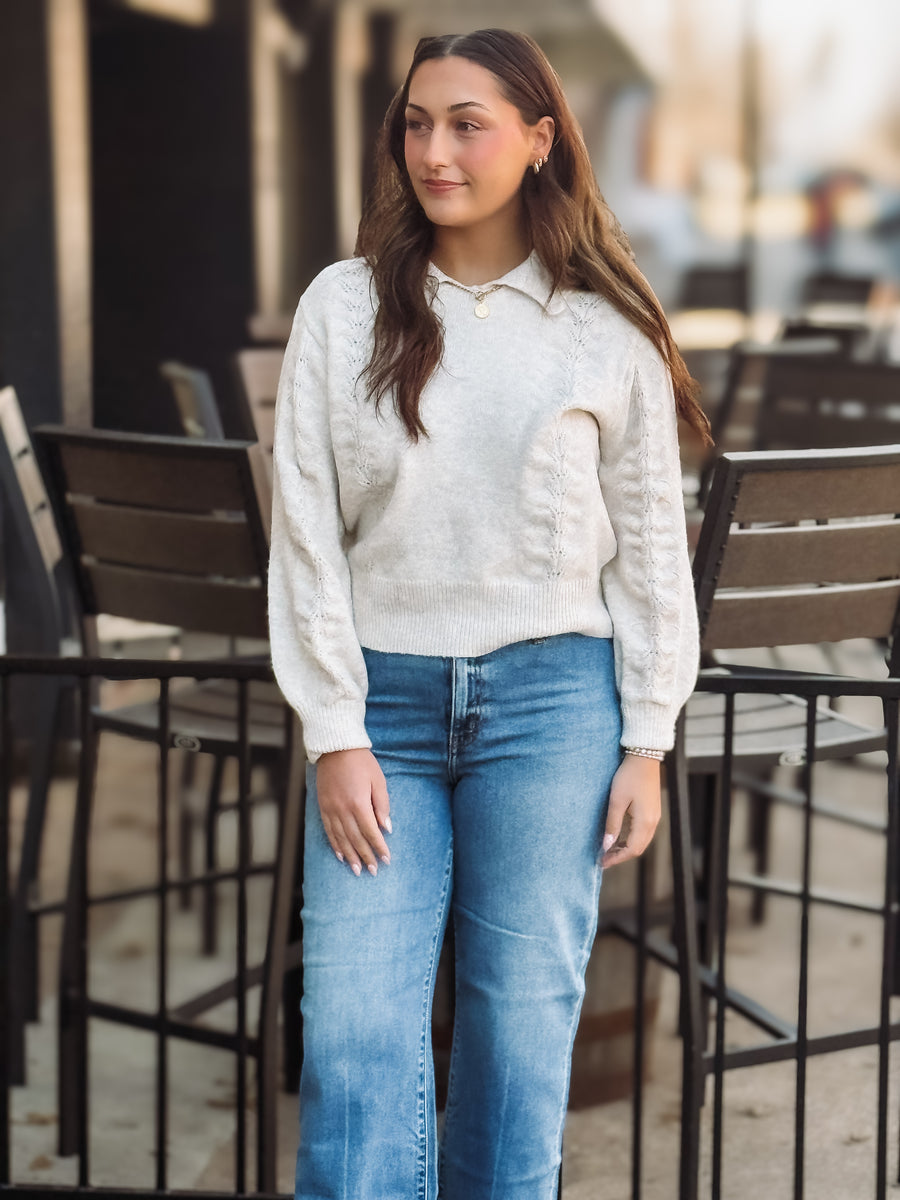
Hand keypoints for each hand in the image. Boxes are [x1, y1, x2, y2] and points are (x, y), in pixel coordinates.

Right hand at [315, 748, 391, 876]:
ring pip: (341, 838)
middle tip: (373, 871)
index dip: (379, 847)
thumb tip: (387, 828)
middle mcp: (343, 810)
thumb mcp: (378, 780)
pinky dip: (335, 844)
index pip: (371, 832)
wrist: (335, 747)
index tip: (386, 859)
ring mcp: (330, 809)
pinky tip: (340, 855)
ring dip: (350, 855)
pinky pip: (329, 830)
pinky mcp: (323, 807)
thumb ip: (382, 805)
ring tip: (357, 870)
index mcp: (359, 803)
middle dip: (366, 856)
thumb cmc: (361, 762)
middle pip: (356, 839)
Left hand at [601, 753, 661, 867]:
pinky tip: (620, 836)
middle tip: (604, 858)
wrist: (644, 758)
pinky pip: (643, 832)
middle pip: (638, 848)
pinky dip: (631, 838)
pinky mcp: (653, 811)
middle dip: (621, 855)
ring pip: (642, 841)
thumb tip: (607, 845)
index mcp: (645, 821)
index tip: (603, 862)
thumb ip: (612, 824)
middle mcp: (653, 822)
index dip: (617, 858)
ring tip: (609, 849)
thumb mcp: (616, 800)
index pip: (632, 849)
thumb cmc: (629, 776)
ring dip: (626, 848)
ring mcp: (655, 816)